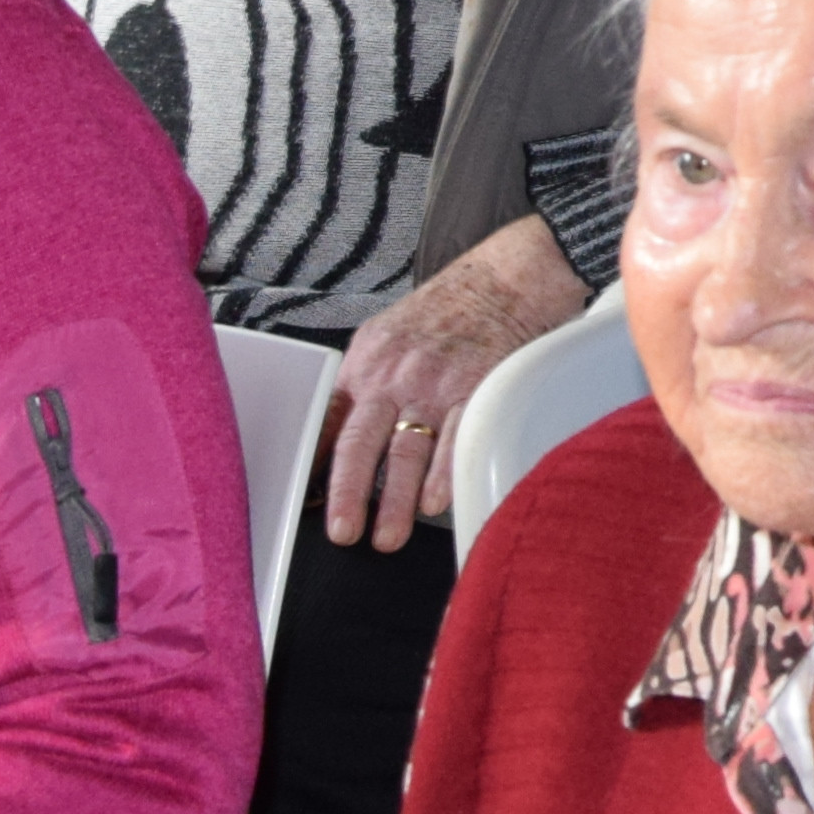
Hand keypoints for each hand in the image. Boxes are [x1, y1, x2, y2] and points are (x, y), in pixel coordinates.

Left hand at [320, 216, 589, 550]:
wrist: (505, 278)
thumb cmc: (448, 309)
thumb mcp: (386, 336)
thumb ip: (365, 384)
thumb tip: (339, 439)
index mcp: (366, 365)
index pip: (329, 423)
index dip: (316, 468)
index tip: (308, 504)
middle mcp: (395, 376)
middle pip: (361, 443)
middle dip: (348, 493)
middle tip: (343, 532)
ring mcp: (437, 385)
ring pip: (408, 451)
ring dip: (396, 501)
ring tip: (388, 536)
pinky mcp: (477, 390)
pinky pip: (456, 439)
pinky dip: (444, 473)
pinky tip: (435, 502)